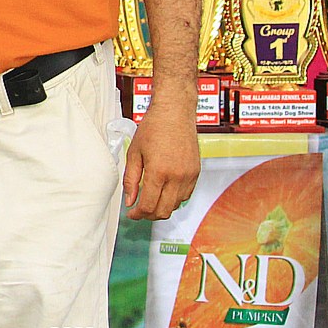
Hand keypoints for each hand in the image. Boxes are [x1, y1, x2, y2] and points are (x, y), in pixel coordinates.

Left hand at [124, 94, 198, 219]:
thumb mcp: (134, 153)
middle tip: (139, 211)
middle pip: (164, 210)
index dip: (137, 214)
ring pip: (176, 205)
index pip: (148, 205)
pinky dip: (174, 199)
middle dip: (149, 215)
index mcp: (159, 172)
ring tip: (150, 200)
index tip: (131, 214)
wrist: (175, 113)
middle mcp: (177, 176)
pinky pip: (186, 195)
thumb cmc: (153, 128)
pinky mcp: (197, 172)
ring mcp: (189, 175)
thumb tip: (130, 200)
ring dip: (162, 207)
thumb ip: (131, 179)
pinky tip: (164, 192)